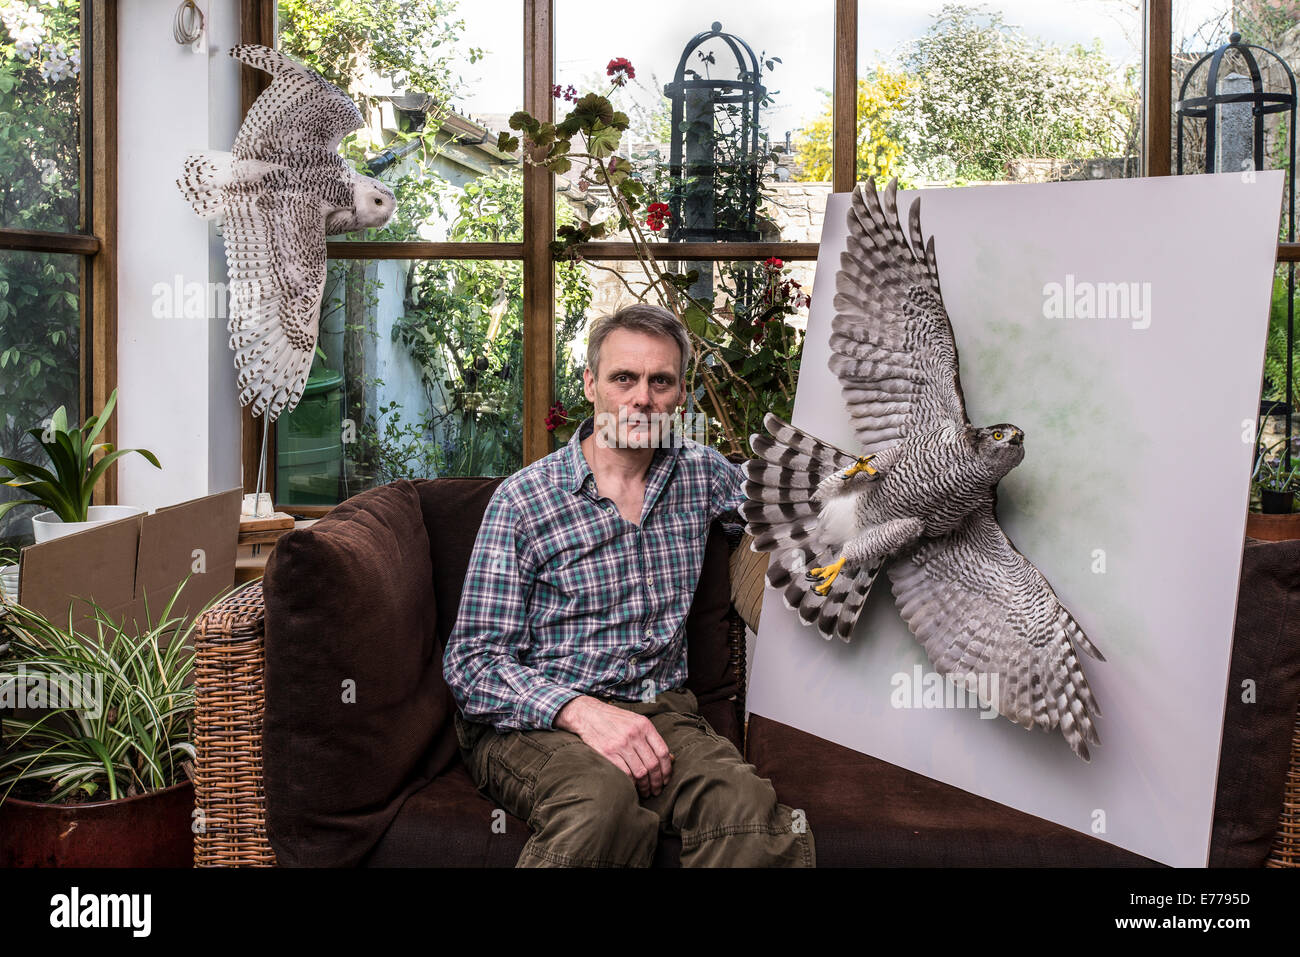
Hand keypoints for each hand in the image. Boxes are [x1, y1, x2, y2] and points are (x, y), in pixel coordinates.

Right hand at [555, 696, 673, 796]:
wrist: (588, 714)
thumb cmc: (614, 720)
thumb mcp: (636, 722)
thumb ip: (651, 738)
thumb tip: (669, 759)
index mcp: (644, 725)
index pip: (663, 752)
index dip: (667, 769)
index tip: (666, 780)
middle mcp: (634, 734)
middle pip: (653, 764)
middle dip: (657, 782)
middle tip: (656, 791)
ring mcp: (620, 744)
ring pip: (640, 772)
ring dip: (645, 786)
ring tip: (646, 792)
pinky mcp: (608, 753)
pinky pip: (625, 774)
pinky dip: (631, 783)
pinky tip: (632, 787)